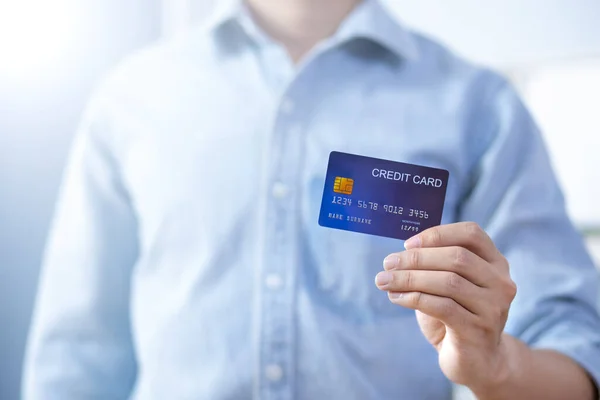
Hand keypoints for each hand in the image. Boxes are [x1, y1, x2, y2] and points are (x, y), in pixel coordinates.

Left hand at [375, 222, 517, 391]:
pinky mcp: (479, 330)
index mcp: (495, 263)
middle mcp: (500, 283)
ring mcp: (493, 307)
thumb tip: (398, 256)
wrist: (476, 361)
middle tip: (388, 263)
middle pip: (457, 257)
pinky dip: (414, 298)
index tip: (407, 243)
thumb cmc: (456, 316)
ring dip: (410, 278)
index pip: (472, 234)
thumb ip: (434, 266)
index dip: (438, 234)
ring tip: (384, 280)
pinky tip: (396, 297)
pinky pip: (442, 306)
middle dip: (416, 258)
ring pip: (448, 282)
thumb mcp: (448, 285)